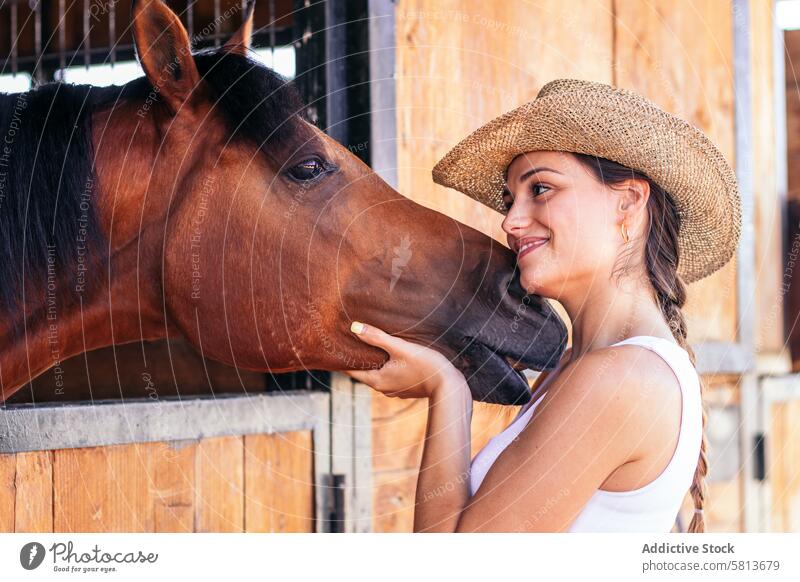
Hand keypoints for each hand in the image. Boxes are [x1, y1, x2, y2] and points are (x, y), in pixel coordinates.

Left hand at [344, 321, 466, 398]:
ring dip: (374, 364)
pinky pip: (391, 377)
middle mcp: (383, 388)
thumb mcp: (399, 347)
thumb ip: (377, 337)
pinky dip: (387, 368)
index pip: (352, 371)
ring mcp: (395, 390)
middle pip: (365, 373)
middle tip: (351, 345)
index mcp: (377, 380)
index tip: (335, 351)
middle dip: (359, 360)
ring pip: (379, 375)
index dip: (343, 361)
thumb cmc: (424, 364)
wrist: (448, 385)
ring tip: (370, 349)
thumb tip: (354, 327)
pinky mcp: (407, 389)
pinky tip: (392, 358)